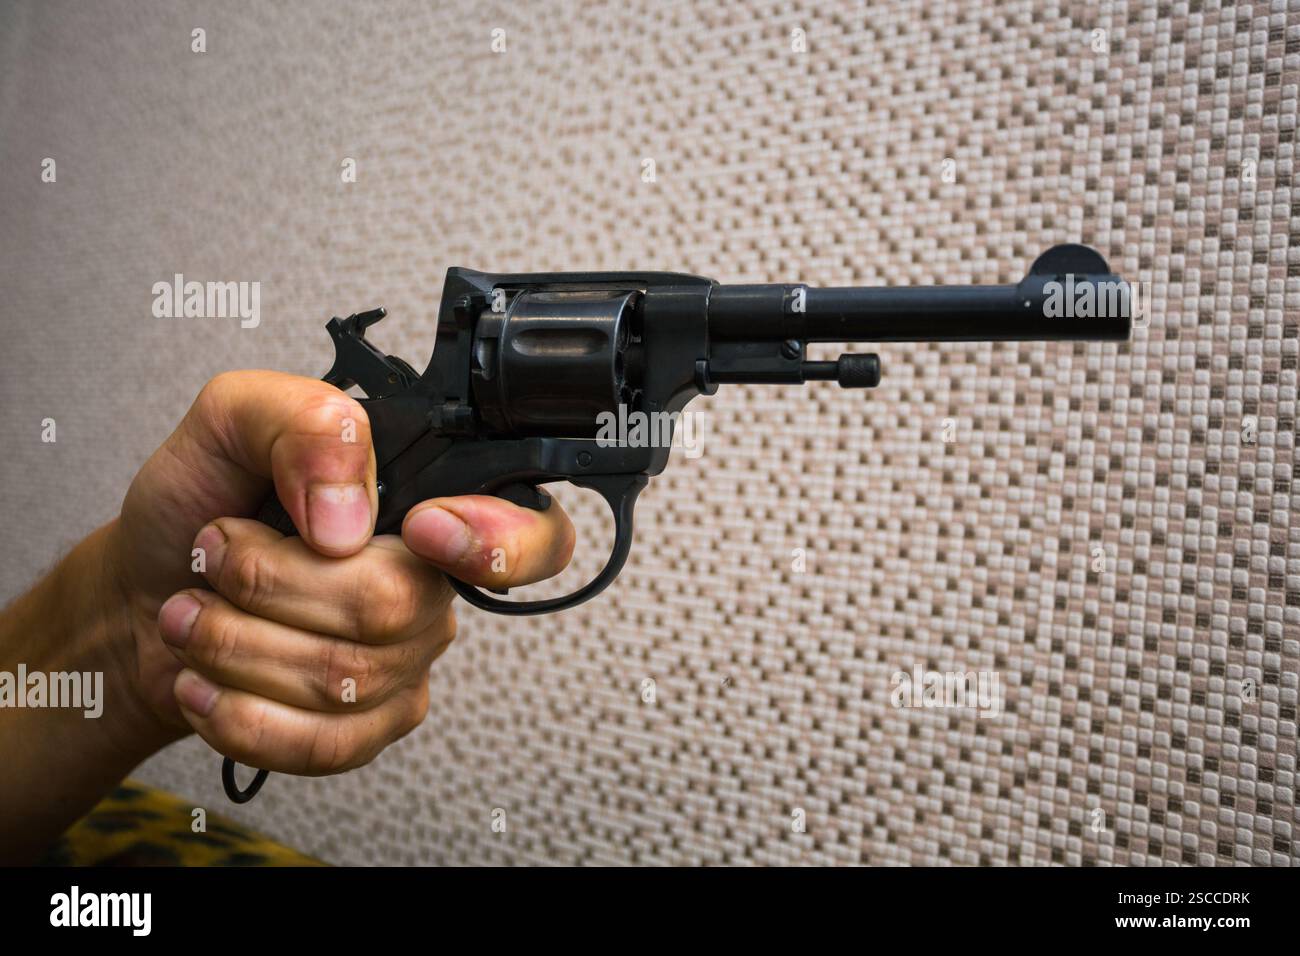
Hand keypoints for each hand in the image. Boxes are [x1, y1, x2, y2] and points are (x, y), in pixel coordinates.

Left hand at [108, 370, 574, 773]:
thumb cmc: (198, 504)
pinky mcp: (367, 726)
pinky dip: (241, 716)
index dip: (505, 543)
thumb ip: (304, 425)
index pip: (535, 532)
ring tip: (190, 613)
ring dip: (234, 646)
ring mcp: (406, 662)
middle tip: (212, 556)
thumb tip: (350, 519)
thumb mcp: (232, 419)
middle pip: (394, 606)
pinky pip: (325, 742)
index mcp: (430, 498)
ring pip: (345, 679)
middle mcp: (433, 583)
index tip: (423, 528)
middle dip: (268, 584)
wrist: (143, 593)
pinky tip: (204, 683)